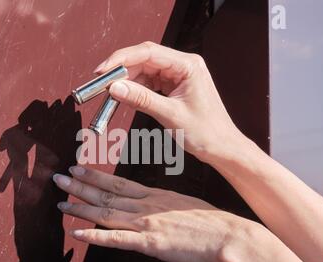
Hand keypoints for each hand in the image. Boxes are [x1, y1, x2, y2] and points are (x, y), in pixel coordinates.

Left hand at [53, 166, 258, 261]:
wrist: (227, 235)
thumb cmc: (210, 221)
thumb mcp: (185, 203)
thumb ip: (164, 203)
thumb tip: (153, 203)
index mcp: (155, 195)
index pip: (118, 182)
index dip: (95, 176)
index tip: (79, 169)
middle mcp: (146, 206)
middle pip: (106, 194)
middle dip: (80, 186)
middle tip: (59, 178)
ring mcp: (146, 223)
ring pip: (106, 213)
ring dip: (81, 208)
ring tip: (61, 203)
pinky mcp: (150, 243)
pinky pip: (116, 240)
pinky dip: (95, 236)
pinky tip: (78, 234)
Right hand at [95, 41, 246, 164]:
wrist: (221, 147)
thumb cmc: (206, 132)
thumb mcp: (170, 115)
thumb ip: (141, 99)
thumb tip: (115, 88)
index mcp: (188, 65)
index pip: (148, 53)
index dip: (121, 59)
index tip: (102, 71)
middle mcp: (183, 65)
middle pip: (144, 59)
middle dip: (121, 71)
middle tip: (101, 83)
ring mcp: (178, 75)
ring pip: (144, 71)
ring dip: (126, 81)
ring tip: (110, 93)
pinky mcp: (173, 86)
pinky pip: (149, 83)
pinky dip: (135, 89)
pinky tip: (125, 97)